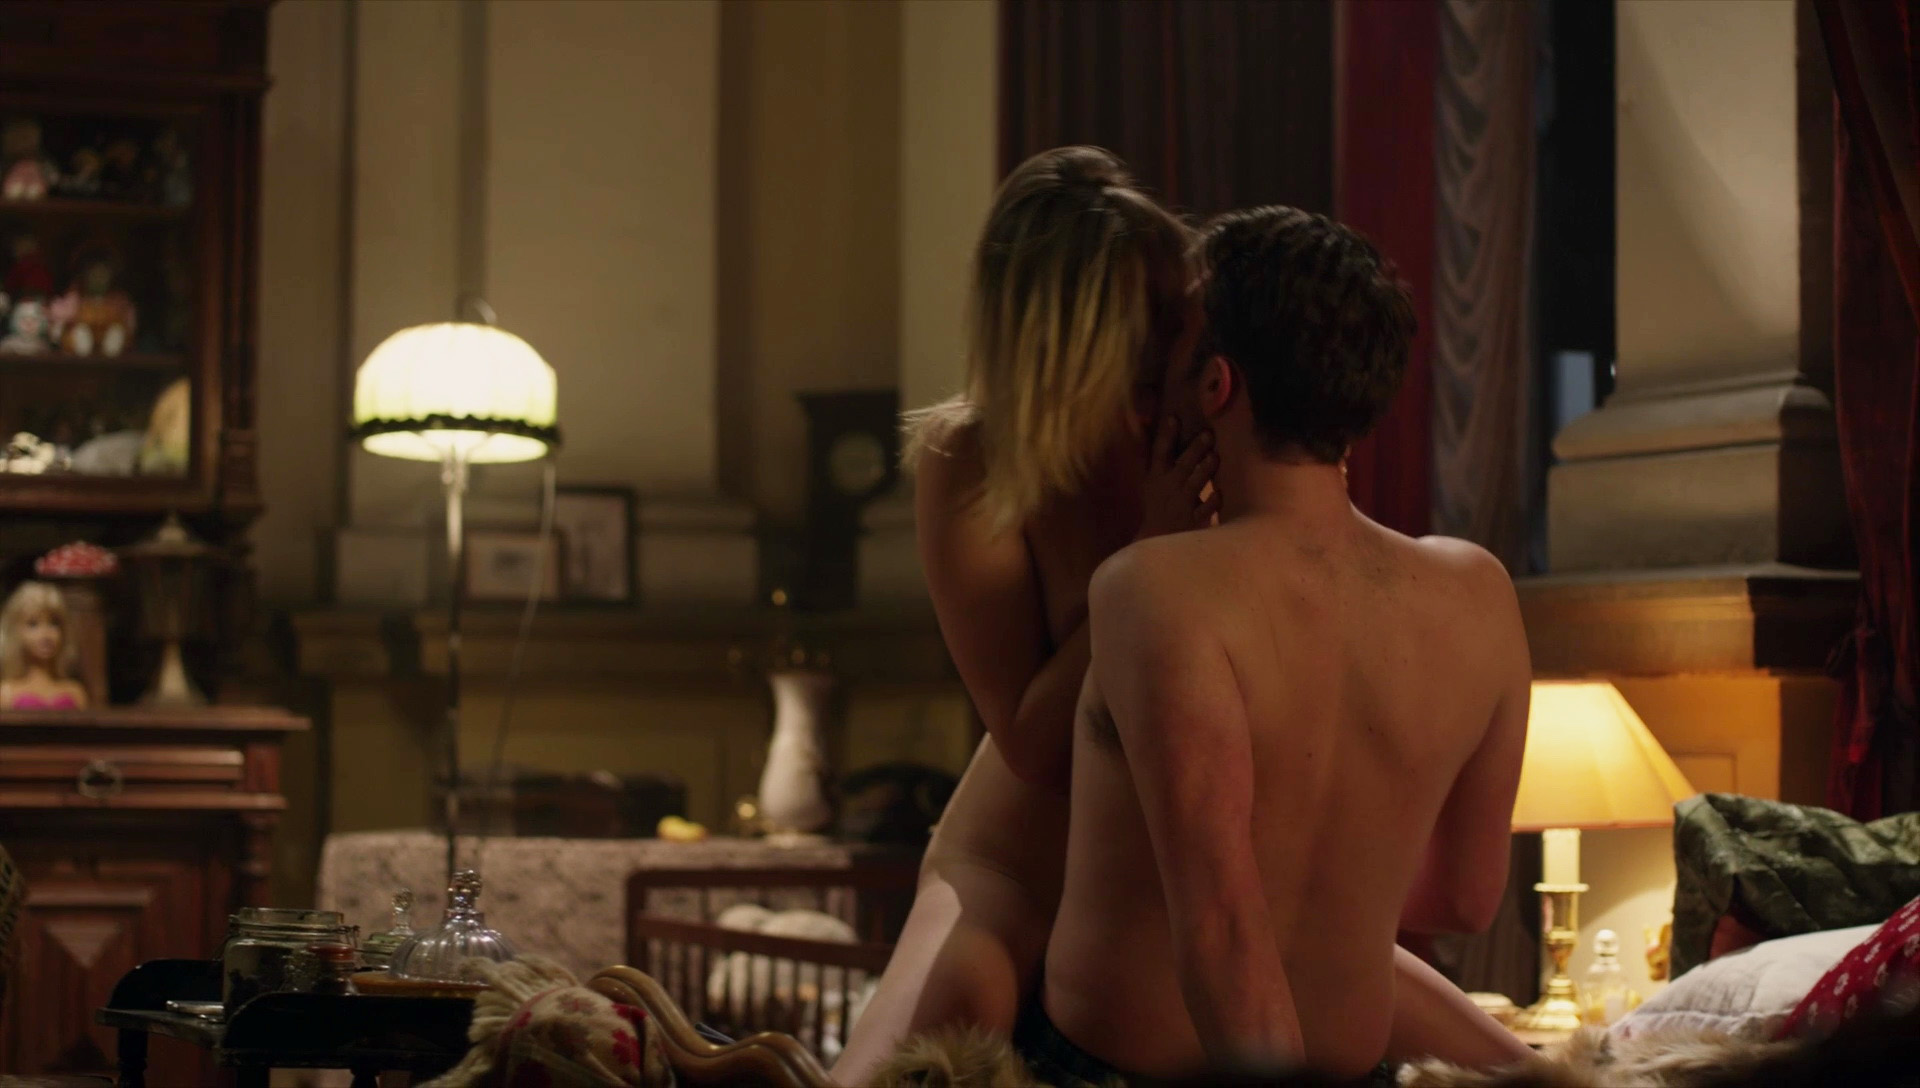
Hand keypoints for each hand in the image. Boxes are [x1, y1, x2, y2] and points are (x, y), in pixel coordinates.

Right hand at [1136, 417, 1219, 539]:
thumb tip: (1155, 425)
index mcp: (1157, 476)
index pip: (1160, 452)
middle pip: (1183, 465)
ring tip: (1214, 456)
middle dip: (1195, 449)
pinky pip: (1205, 510)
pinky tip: (1219, 493)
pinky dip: (1212, 502)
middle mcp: (1170, 487)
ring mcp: (1182, 504)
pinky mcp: (1194, 520)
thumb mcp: (1153, 481)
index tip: (1174, 418)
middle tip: (1208, 434)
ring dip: (1205, 470)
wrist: (1156, 538)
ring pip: (1195, 484)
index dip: (1167, 435)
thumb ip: (1160, 457)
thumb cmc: (1158, 504)